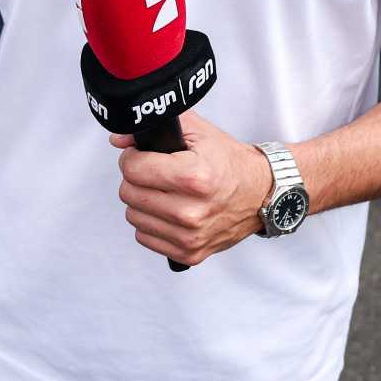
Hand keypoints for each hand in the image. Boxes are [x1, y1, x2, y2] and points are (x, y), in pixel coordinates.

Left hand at [109, 111, 272, 266]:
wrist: (261, 193)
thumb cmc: (229, 162)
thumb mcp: (198, 132)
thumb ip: (157, 127)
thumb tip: (119, 140)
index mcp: (194, 177)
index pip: (133, 169)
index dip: (133, 157)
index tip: (142, 155)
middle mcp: (191, 211)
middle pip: (129, 193)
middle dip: (136, 178)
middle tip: (154, 172)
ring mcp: (190, 236)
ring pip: (133, 216)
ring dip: (142, 202)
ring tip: (163, 191)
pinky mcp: (189, 253)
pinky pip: (144, 237)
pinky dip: (151, 223)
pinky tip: (168, 211)